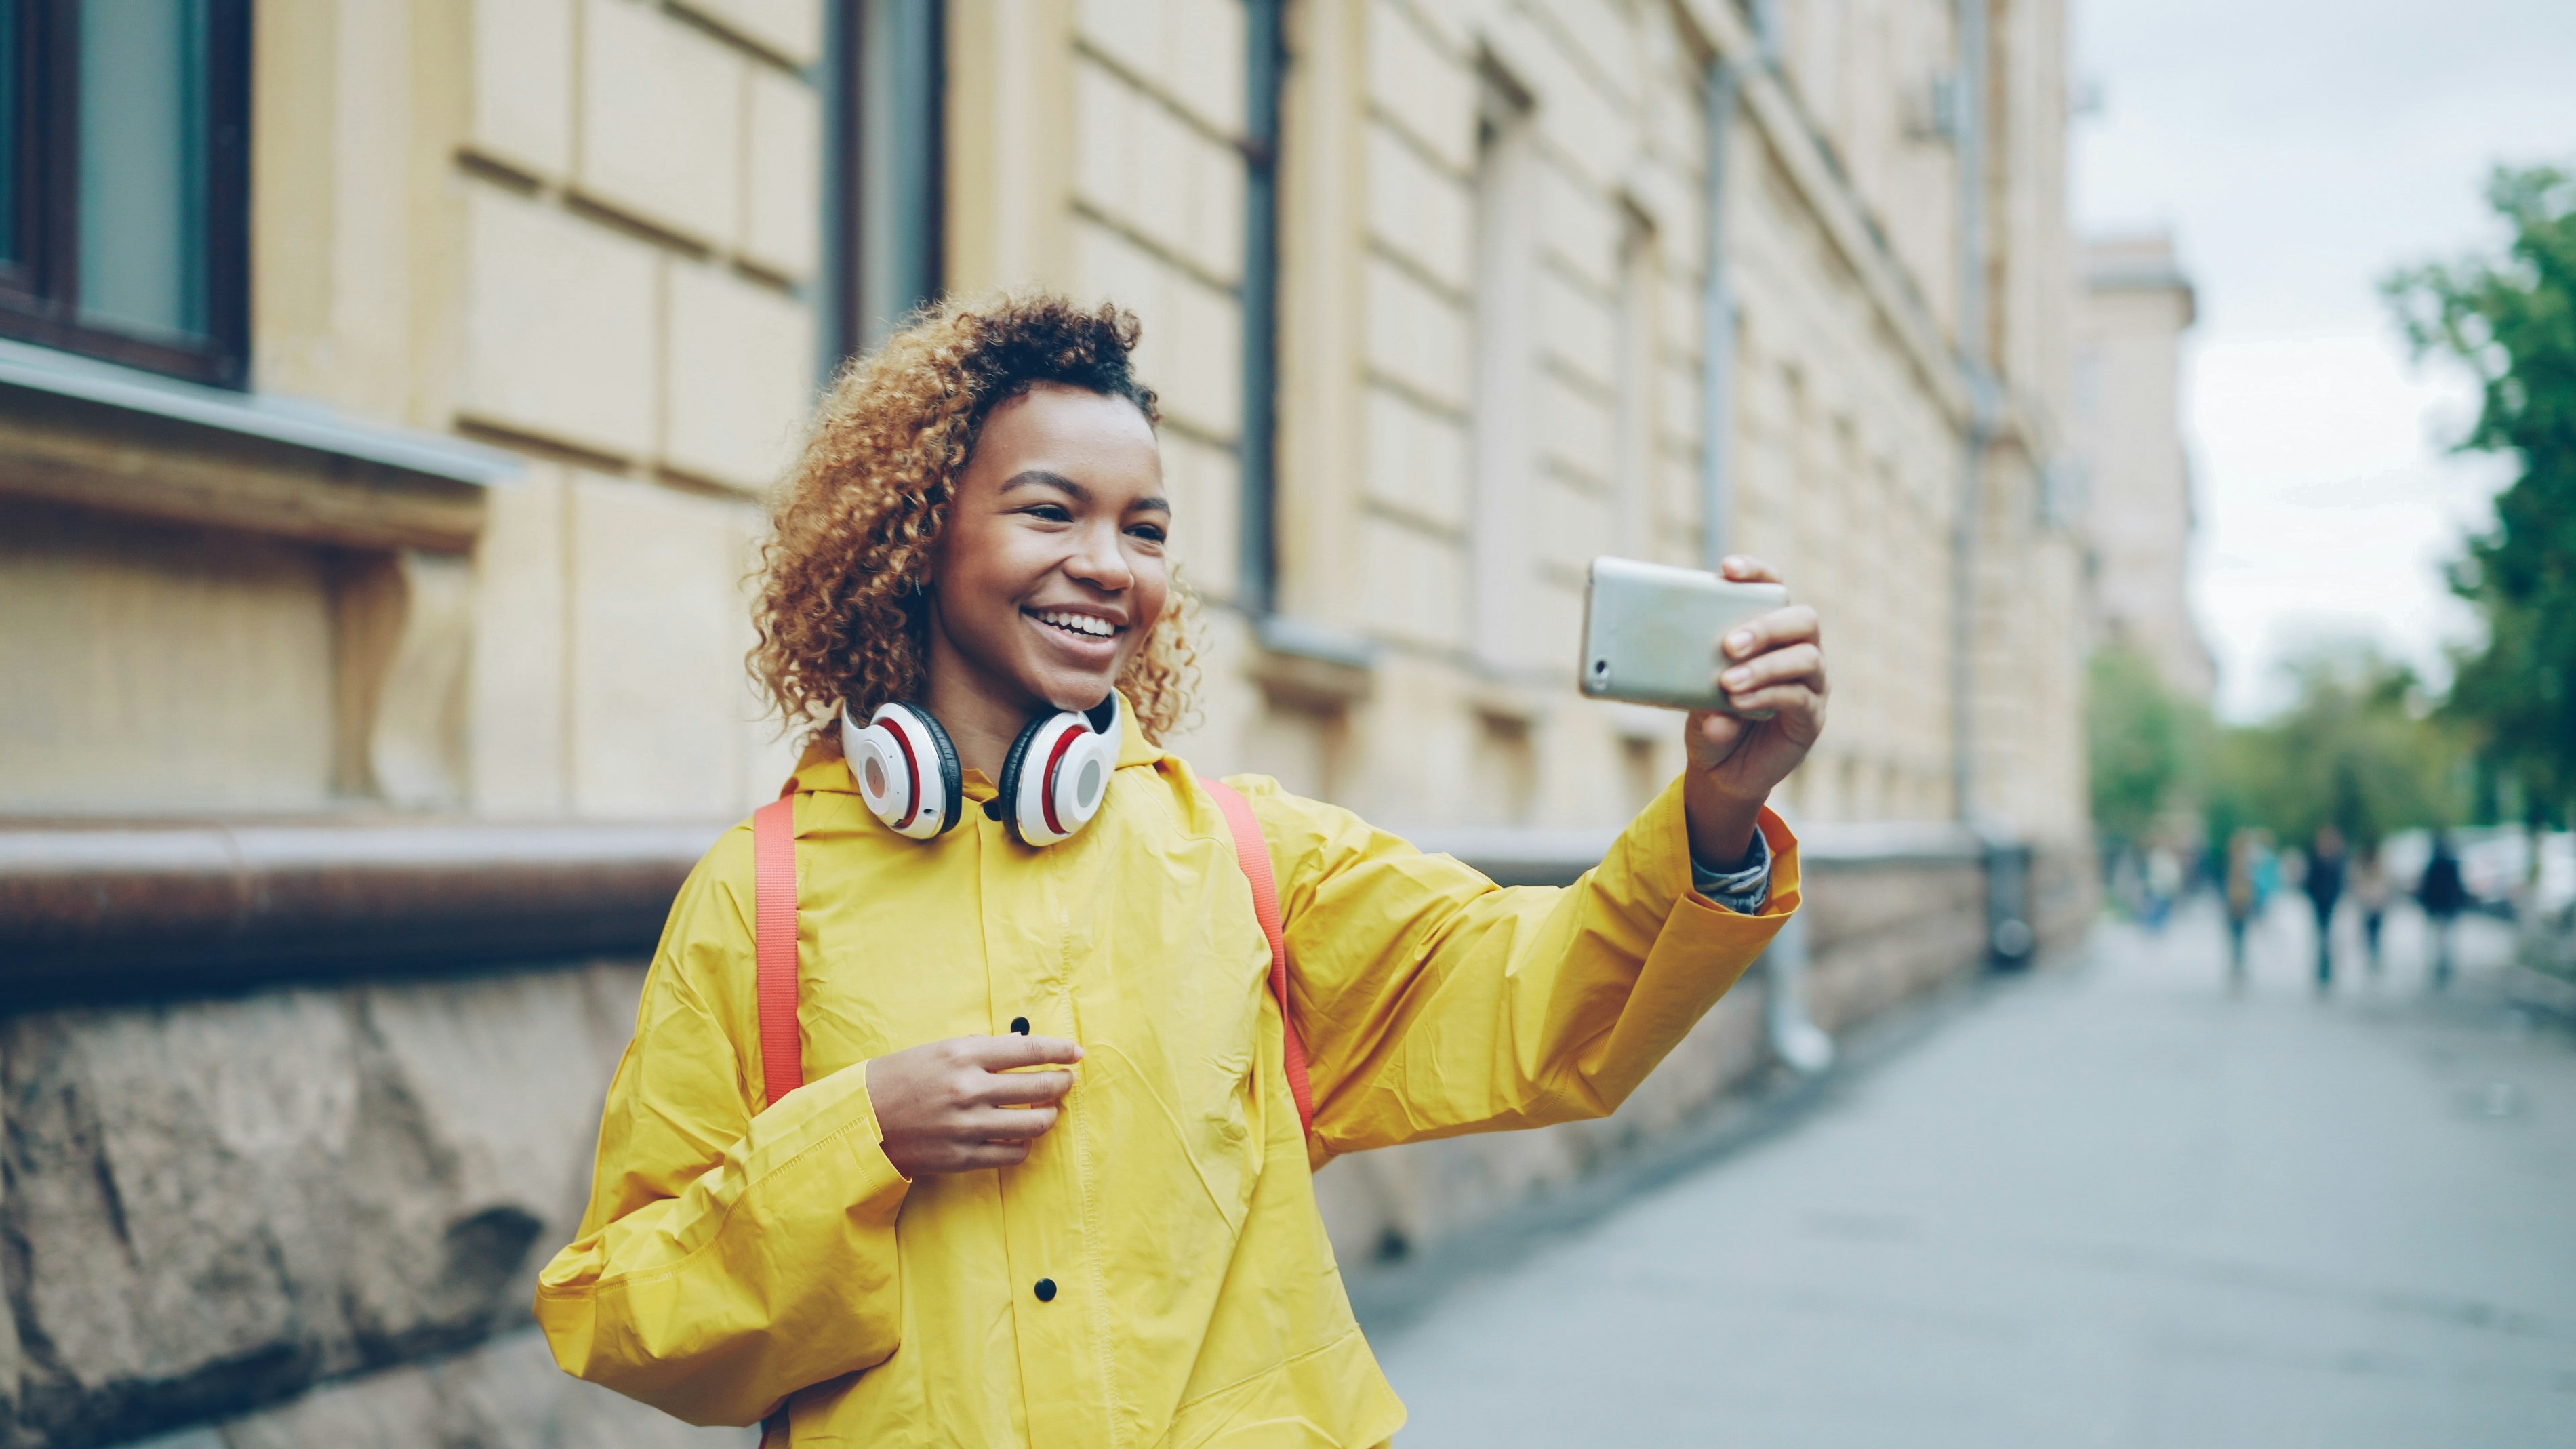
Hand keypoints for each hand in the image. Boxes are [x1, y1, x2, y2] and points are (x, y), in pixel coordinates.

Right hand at [865, 1034, 1081, 1175]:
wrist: (858, 1121)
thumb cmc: (896, 1079)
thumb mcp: (936, 1050)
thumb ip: (979, 1049)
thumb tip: (1020, 1046)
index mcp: (963, 1055)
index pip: (1029, 1049)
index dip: (1060, 1051)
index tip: (1076, 1053)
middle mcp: (970, 1089)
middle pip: (1039, 1087)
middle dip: (1062, 1083)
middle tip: (1067, 1081)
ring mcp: (967, 1125)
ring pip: (1033, 1124)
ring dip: (1048, 1116)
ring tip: (1048, 1111)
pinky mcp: (962, 1157)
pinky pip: (1011, 1154)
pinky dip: (1023, 1145)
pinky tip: (1021, 1138)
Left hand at [1681, 556, 1826, 867]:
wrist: (1720, 771)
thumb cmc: (1709, 719)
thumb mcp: (1693, 696)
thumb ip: (1697, 686)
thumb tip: (1709, 701)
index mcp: (1770, 631)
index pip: (1773, 587)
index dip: (1756, 572)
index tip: (1726, 569)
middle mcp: (1798, 649)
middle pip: (1801, 618)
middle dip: (1765, 626)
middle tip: (1728, 644)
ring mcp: (1811, 682)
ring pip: (1805, 657)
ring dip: (1764, 666)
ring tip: (1728, 682)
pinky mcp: (1811, 716)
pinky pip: (1799, 697)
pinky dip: (1768, 696)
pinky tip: (1739, 704)